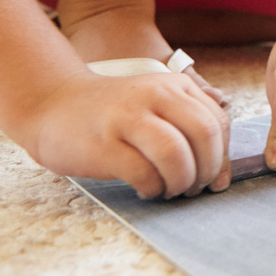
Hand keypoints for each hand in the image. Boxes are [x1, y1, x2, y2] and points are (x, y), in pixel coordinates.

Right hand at [28, 70, 230, 198]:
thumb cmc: (113, 114)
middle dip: (207, 171)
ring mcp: (127, 118)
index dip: (222, 157)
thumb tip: (223, 178)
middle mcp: (154, 95)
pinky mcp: (104, 144)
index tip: (213, 179)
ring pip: (176, 154)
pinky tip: (146, 189)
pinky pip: (143, 173)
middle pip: (204, 135)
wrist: (52, 104)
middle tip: (194, 188)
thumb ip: (190, 130)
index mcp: (174, 86)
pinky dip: (152, 189)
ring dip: (181, 182)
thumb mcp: (157, 107)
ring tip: (170, 190)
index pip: (218, 123)